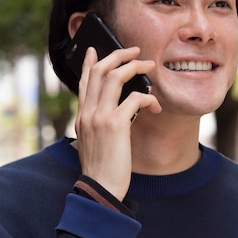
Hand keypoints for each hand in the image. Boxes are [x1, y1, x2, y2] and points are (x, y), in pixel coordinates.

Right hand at [75, 46, 160, 200]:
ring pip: (116, 76)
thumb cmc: (101, 169)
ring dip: (135, 67)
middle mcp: (87, 112)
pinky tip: (156, 107)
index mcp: (82, 116)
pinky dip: (149, 98)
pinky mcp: (115, 124)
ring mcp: (100, 116)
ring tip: (150, 66)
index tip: (93, 49)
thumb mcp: (93, 141)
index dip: (89, 62)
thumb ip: (99, 123)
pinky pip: (135, 99)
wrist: (100, 188)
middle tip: (135, 51)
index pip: (84, 81)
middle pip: (100, 70)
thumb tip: (118, 110)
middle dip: (119, 55)